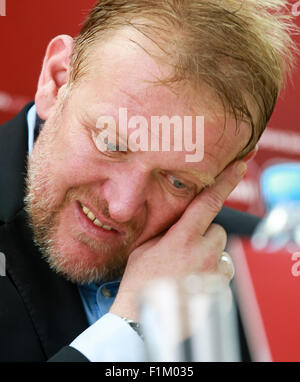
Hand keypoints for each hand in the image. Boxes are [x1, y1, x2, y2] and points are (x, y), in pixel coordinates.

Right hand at [110, 160, 246, 320]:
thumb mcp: (146, 247)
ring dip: (210, 255)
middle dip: (205, 235)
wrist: (141, 319)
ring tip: (189, 268)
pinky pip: (222, 272)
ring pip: (221, 251)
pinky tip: (194, 282)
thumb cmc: (140, 282)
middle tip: (186, 248)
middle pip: (217, 230)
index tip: (238, 167)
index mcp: (182, 237)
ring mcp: (213, 272)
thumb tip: (180, 219)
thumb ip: (167, 230)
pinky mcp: (219, 289)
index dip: (224, 182)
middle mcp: (202, 252)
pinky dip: (213, 274)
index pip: (208, 202)